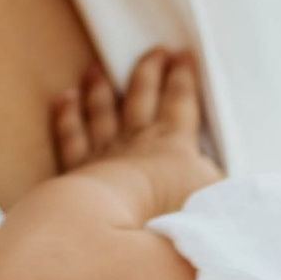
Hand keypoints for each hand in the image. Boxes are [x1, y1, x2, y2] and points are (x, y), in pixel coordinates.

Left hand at [48, 45, 218, 215]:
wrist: (118, 230)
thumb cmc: (168, 215)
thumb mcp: (213, 198)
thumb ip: (216, 178)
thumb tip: (215, 169)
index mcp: (174, 144)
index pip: (180, 101)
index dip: (183, 77)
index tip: (184, 54)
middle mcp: (137, 141)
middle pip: (141, 96)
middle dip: (150, 70)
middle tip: (155, 49)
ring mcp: (104, 154)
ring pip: (101, 111)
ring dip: (99, 87)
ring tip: (95, 68)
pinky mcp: (78, 171)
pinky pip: (70, 137)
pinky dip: (67, 116)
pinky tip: (64, 99)